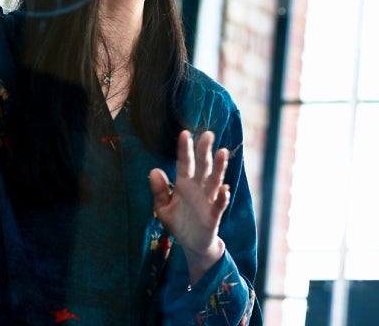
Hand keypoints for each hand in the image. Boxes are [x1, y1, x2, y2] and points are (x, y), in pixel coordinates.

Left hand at [149, 130, 229, 279]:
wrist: (193, 244)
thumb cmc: (179, 223)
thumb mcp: (163, 209)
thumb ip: (159, 191)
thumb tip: (153, 170)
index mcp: (185, 185)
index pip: (185, 164)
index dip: (185, 150)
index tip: (185, 134)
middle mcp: (198, 188)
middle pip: (203, 167)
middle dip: (205, 151)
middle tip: (208, 135)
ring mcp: (208, 200)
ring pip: (214, 181)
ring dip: (219, 168)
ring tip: (222, 152)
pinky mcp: (214, 215)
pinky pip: (219, 205)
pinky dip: (222, 198)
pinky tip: (225, 189)